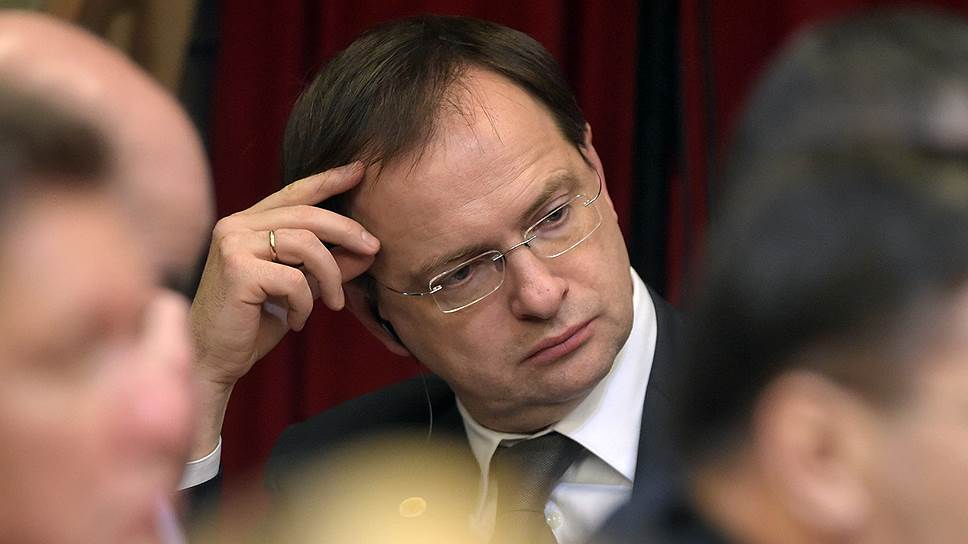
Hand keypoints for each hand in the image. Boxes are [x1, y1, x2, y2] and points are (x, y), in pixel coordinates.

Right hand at [188, 162, 378, 456]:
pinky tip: (297, 321)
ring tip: (333, 303)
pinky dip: (305, 303)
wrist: (213, 360)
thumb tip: (368, 250)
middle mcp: (235, 226)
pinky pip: (294, 279)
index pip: (294, 193)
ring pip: (306, 244)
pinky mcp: (237, 270)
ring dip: (330, 276)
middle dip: (347, 231)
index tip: (360, 170)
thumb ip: (326, 265)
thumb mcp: (298, 288)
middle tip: (374, 249)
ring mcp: (233, 245)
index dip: (328, 180)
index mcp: (246, 223)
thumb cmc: (252, 324)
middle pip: (307, 215)